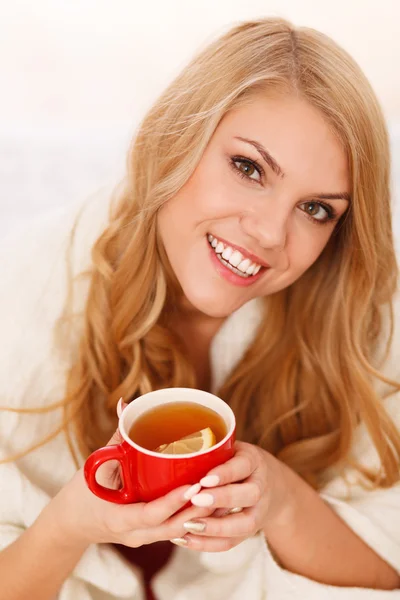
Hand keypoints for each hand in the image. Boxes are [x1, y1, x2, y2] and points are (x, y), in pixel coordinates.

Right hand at [42, 424, 213, 549]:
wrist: (71, 523)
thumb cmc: (81, 492)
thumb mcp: (95, 465)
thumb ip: (116, 437)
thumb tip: (127, 405)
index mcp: (117, 518)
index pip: (150, 515)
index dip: (173, 502)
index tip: (192, 486)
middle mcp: (133, 534)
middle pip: (172, 528)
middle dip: (197, 510)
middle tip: (217, 487)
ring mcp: (143, 539)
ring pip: (178, 532)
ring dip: (200, 516)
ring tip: (221, 494)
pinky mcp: (150, 536)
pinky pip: (175, 531)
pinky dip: (192, 518)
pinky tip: (212, 503)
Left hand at [179, 441, 292, 551]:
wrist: (271, 484)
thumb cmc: (237, 461)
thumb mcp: (230, 449)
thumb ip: (209, 452)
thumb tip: (173, 460)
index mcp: (254, 460)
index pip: (243, 465)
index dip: (225, 473)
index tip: (204, 479)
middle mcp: (261, 486)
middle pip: (249, 495)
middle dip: (222, 499)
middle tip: (195, 500)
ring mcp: (259, 511)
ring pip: (245, 524)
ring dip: (216, 527)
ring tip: (188, 525)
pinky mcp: (250, 531)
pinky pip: (232, 542)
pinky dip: (209, 544)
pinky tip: (186, 539)